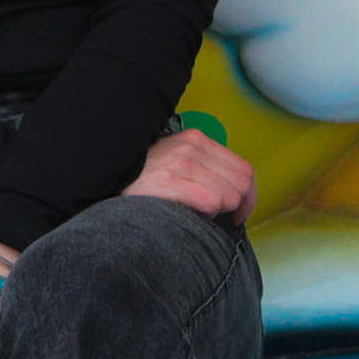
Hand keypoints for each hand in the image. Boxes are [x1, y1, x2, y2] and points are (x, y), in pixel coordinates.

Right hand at [123, 128, 257, 224]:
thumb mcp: (180, 162)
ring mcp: (179, 163)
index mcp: (197, 140)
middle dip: (236, 207)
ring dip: (217, 211)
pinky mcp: (169, 181)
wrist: (110, 182)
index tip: (237, 212)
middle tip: (220, 218)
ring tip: (197, 212)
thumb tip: (238, 193)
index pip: (244, 170)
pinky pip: (211, 202)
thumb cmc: (149, 181)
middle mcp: (191, 147)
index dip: (248, 197)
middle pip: (241, 184)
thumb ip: (208, 169)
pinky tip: (189, 214)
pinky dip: (206, 214)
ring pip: (229, 196)